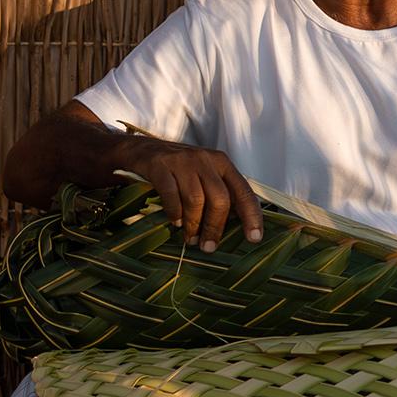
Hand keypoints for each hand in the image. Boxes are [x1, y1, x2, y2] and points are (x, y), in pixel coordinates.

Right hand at [121, 139, 262, 252]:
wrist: (142, 150)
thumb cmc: (180, 169)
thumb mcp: (205, 175)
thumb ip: (220, 194)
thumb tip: (236, 225)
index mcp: (223, 164)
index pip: (244, 191)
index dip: (251, 216)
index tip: (254, 238)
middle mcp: (206, 160)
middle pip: (219, 198)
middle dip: (215, 227)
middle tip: (208, 246)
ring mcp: (183, 161)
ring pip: (196, 199)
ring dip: (194, 224)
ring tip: (190, 238)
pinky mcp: (160, 166)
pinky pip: (171, 194)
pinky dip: (174, 212)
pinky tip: (174, 222)